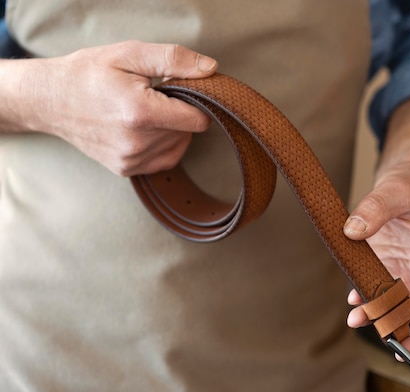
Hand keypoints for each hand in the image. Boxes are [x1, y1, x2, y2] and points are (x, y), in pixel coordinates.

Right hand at [0, 40, 217, 175]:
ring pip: (178, 146)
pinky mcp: (126, 170)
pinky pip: (164, 159)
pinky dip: (162, 144)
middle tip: (152, 96)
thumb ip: (174, 60)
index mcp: (141, 113)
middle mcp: (137, 143)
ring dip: (171, 130)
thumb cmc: (89, 73)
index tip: (180, 91)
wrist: (49, 99)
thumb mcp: (130, 54)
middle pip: (187, 132)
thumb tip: (210, 70)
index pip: (198, 120)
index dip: (196, 103)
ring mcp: (131, 160)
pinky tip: (142, 128)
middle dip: (178, 113)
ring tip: (143, 112)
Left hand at [343, 97, 409, 365]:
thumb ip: (375, 208)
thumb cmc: (408, 188)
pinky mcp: (388, 272)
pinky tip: (353, 302)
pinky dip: (367, 303)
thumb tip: (353, 230)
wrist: (397, 185)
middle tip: (398, 349)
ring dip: (385, 322)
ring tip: (358, 320)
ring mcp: (408, 274)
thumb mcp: (393, 191)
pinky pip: (380, 296)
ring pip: (403, 310)